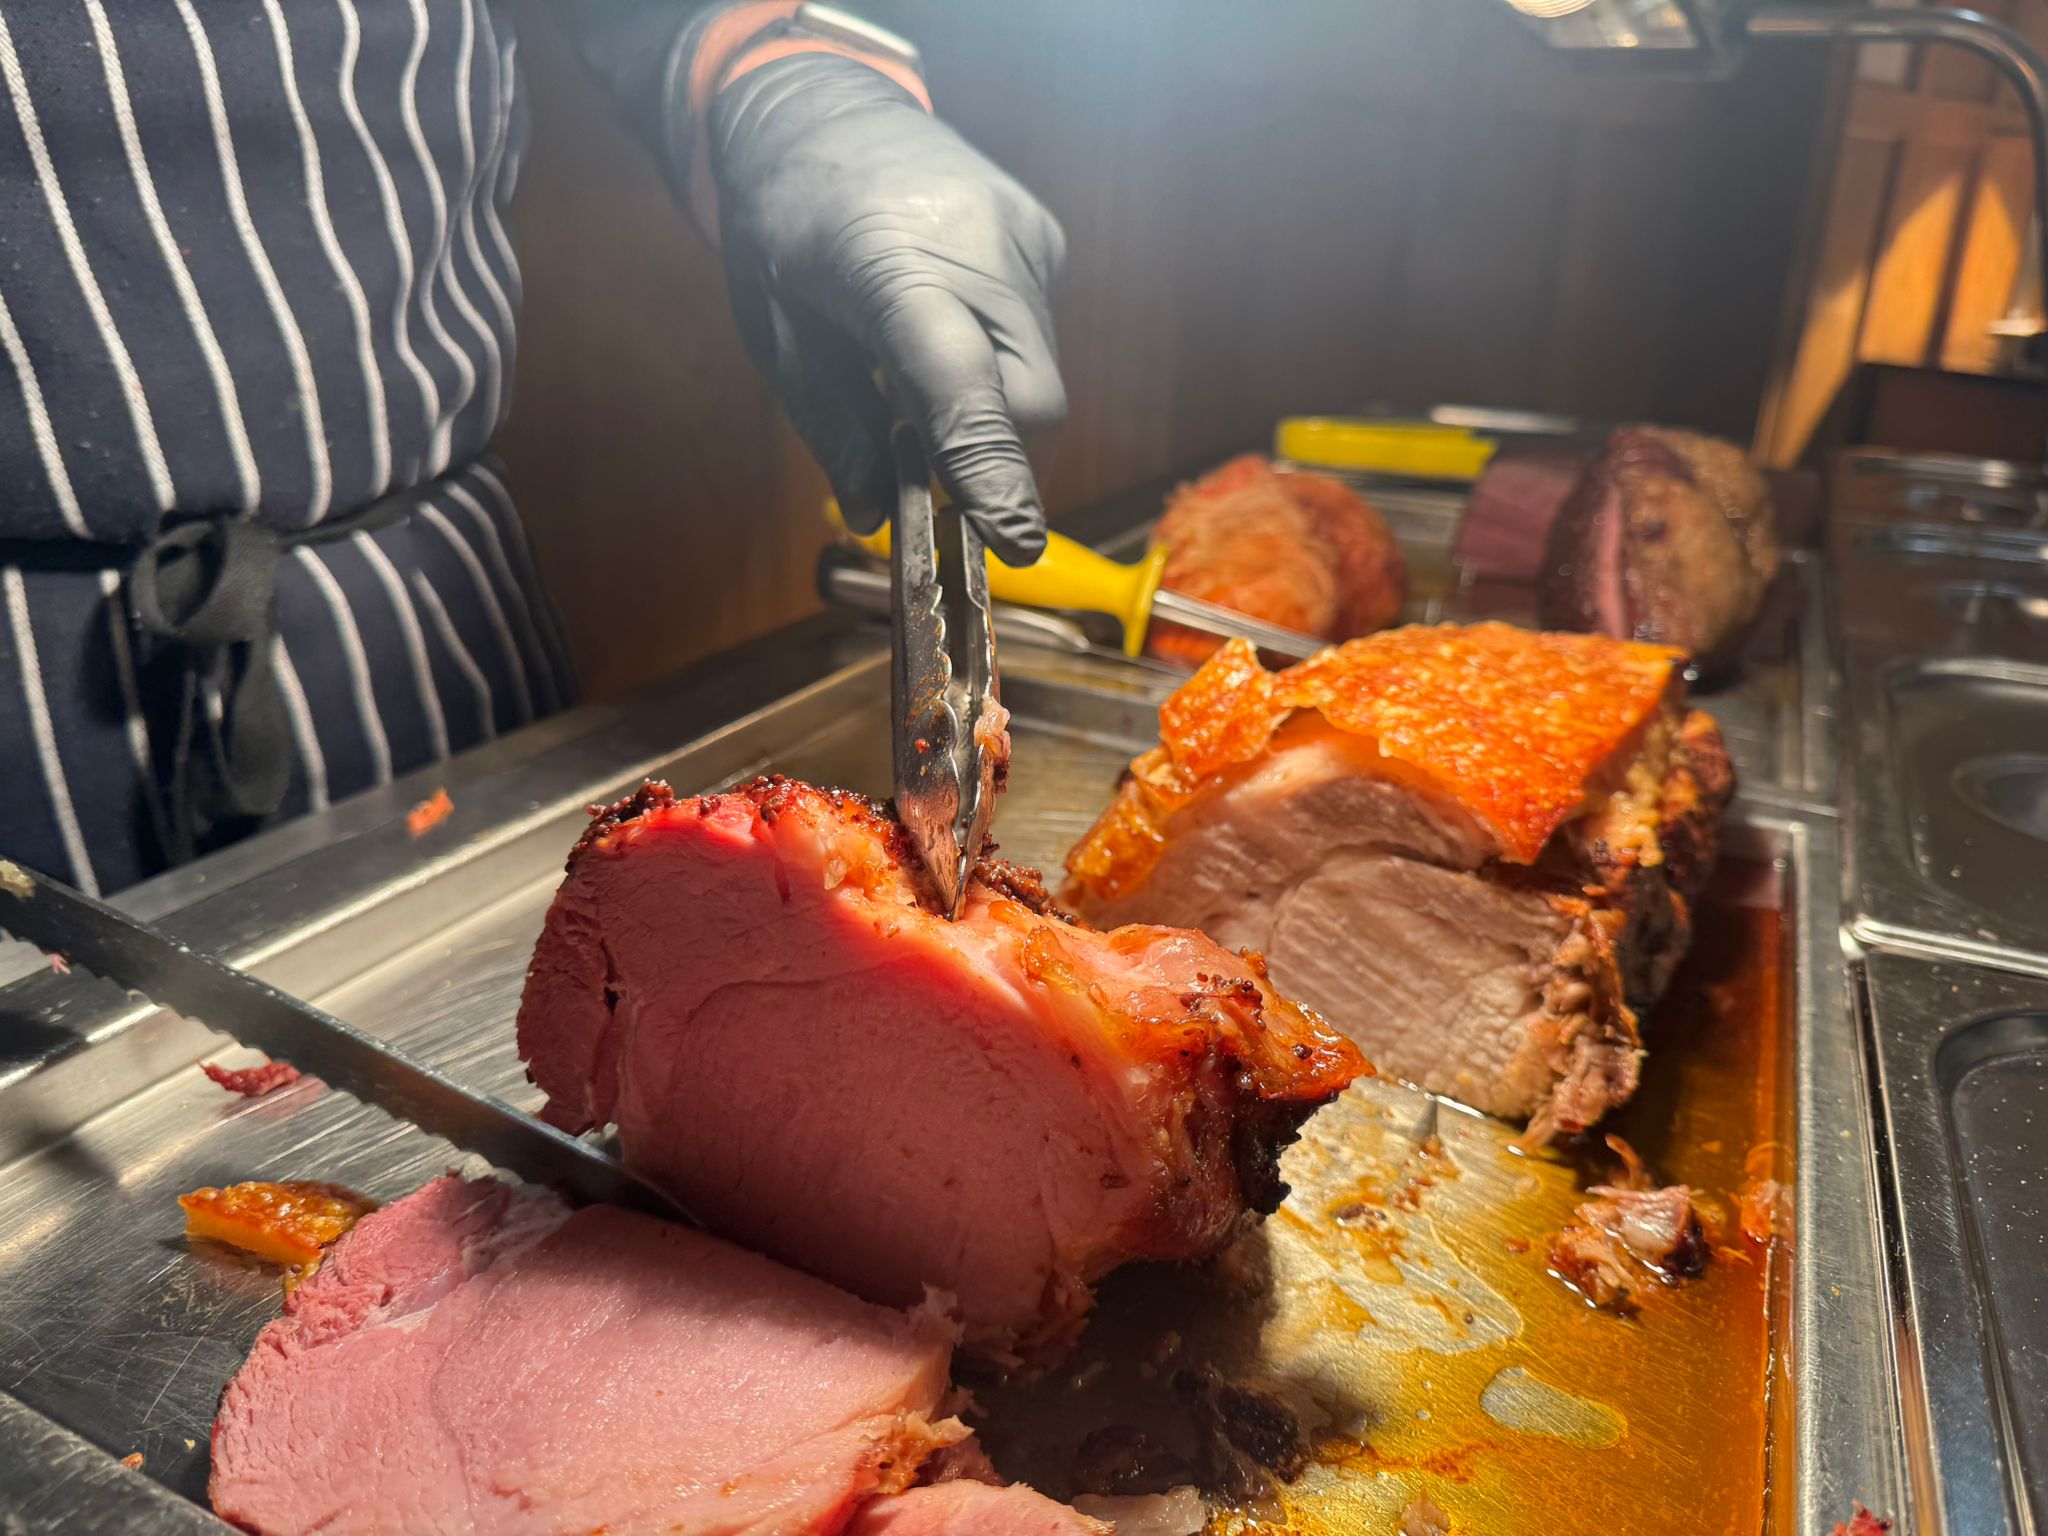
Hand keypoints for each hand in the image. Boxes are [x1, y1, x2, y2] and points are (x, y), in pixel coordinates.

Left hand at [709, 54, 1065, 564]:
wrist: (823, 108)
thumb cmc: (785, 223)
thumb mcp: (777, 334)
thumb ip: (835, 429)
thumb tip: (881, 518)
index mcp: (893, 267)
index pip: (963, 388)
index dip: (991, 472)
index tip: (1012, 542)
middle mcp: (979, 248)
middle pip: (1030, 402)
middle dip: (994, 461)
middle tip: (932, 480)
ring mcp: (1024, 239)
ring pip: (1043, 376)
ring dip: (994, 414)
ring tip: (920, 390)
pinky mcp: (1046, 240)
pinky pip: (1040, 335)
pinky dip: (1001, 364)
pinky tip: (949, 332)